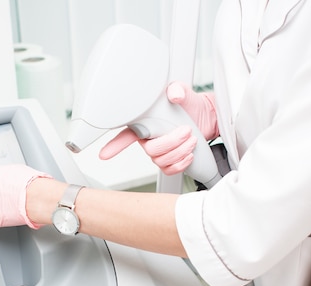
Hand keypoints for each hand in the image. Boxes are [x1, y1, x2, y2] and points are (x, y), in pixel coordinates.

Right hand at [99, 81, 218, 174]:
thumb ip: (177, 89)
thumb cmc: (189, 105)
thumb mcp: (182, 91)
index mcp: (145, 124)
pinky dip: (181, 164)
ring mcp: (160, 152)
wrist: (206, 117)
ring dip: (179, 151)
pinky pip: (169, 170)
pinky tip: (189, 154)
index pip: (125, 135)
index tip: (104, 155)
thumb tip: (175, 95)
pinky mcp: (171, 161)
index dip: (114, 145)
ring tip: (191, 139)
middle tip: (186, 131)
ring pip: (161, 161)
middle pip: (150, 150)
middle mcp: (149, 140)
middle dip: (170, 142)